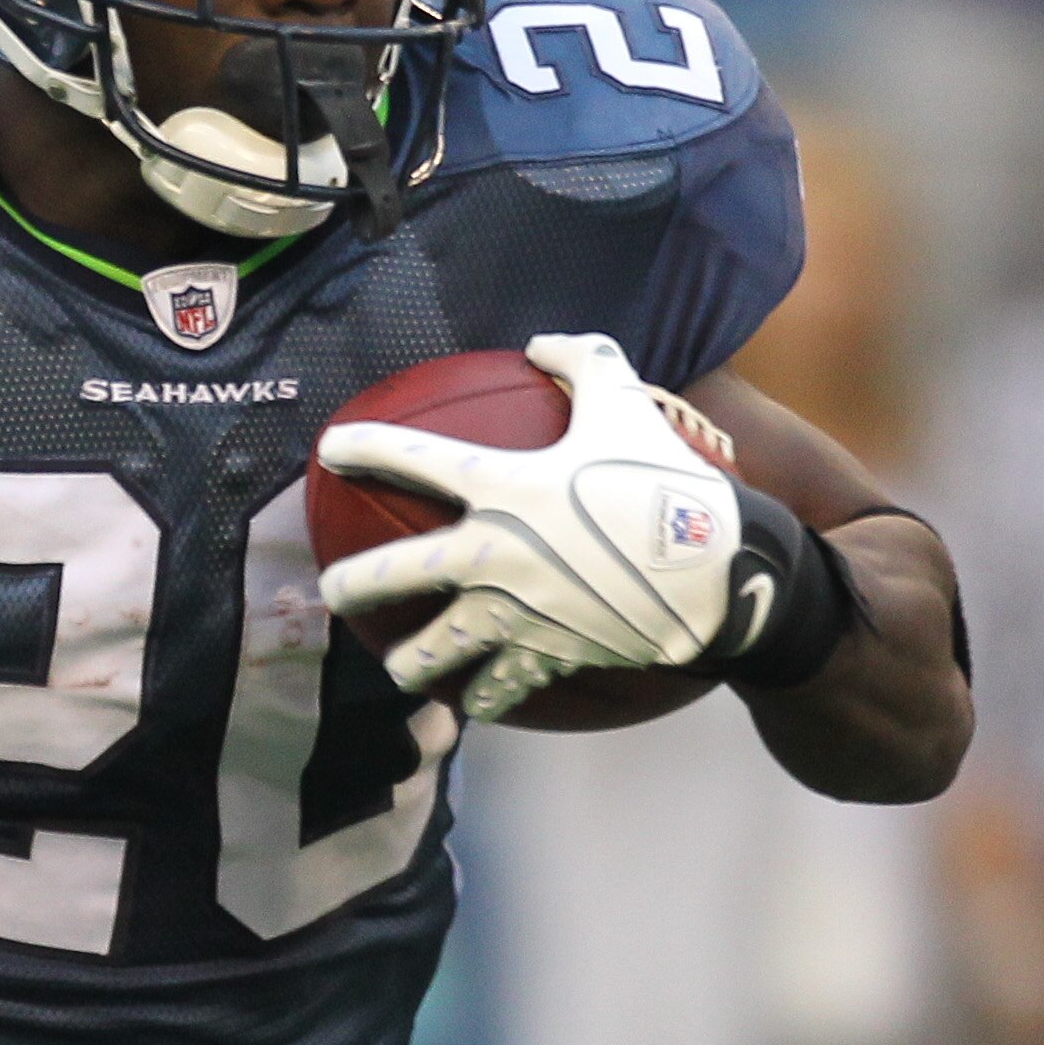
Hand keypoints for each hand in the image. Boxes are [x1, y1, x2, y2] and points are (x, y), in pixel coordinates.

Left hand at [318, 334, 742, 721]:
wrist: (715, 569)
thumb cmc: (666, 478)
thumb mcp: (625, 400)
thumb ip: (580, 359)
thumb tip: (542, 343)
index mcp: (502, 486)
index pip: (409, 458)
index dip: (361, 448)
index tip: (329, 450)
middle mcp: (492, 553)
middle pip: (393, 574)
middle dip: (349, 587)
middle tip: (332, 593)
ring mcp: (514, 612)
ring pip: (433, 653)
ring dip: (408, 664)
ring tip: (399, 669)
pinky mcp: (545, 654)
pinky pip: (501, 687)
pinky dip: (488, 696)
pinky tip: (477, 701)